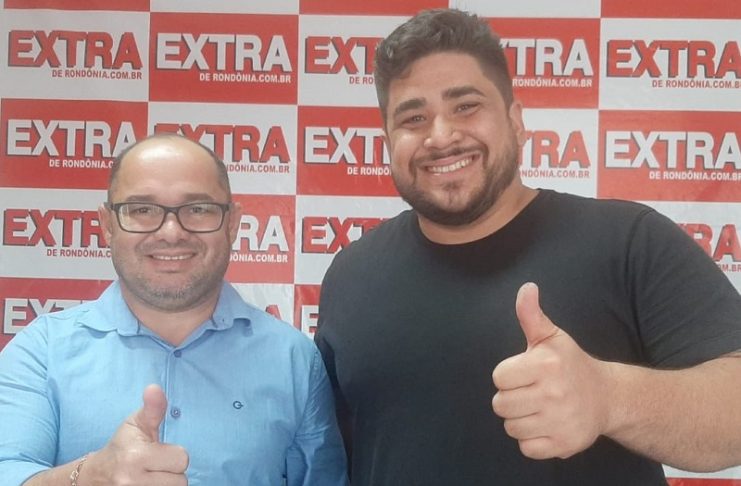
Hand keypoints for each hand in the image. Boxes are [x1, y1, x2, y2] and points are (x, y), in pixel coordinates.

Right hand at [82, 384, 188, 484]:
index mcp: (136, 457)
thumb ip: (153, 408)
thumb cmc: (122, 446)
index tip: (159, 451)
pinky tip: (150, 483)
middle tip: (156, 465)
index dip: (173, 454)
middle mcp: (133, 481)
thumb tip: (154, 388)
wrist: (95, 475)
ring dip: (167, 483)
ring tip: (153, 475)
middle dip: (171, 472)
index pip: (181, 459)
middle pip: (180, 480)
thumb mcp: (136, 423)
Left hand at [491, 283, 611, 459]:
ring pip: (511, 427)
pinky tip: (545, 425)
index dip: (508, 375)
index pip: (499, 377)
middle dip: (511, 398)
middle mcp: (554, 393)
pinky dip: (531, 440)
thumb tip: (527, 288)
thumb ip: (531, 315)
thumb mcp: (552, 337)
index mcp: (546, 364)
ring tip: (538, 408)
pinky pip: (526, 447)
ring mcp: (560, 421)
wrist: (607, 397)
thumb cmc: (571, 364)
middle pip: (501, 405)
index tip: (525, 373)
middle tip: (530, 392)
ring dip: (520, 419)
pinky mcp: (564, 444)